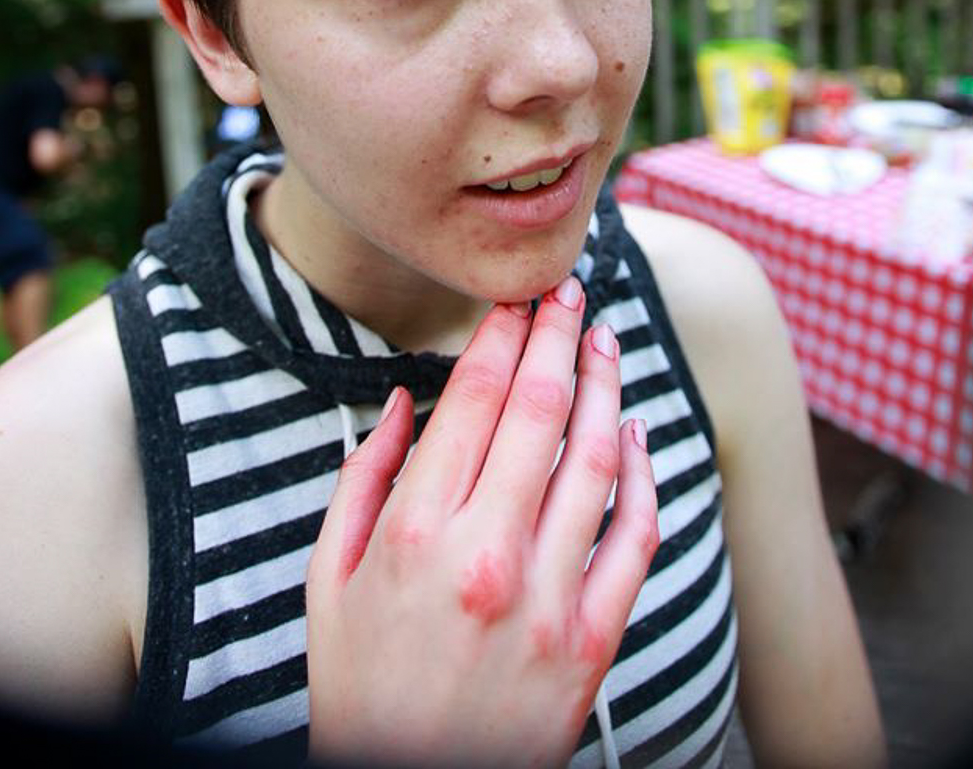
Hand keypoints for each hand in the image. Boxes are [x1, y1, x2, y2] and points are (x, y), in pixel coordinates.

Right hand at [306, 277, 658, 768]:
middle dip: (558, 335)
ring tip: (604, 342)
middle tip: (570, 291)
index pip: (473, 399)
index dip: (501, 334)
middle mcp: (486, 555)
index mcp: (416, 532)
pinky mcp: (593, 642)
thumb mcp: (326, 581)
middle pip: (540, 410)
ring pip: (597, 459)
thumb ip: (363, 480)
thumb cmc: (361, 682)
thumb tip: (403, 399)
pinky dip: (646, 474)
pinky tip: (638, 433)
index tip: (515, 300)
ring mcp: (548, 599)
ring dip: (605, 386)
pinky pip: (635, 536)